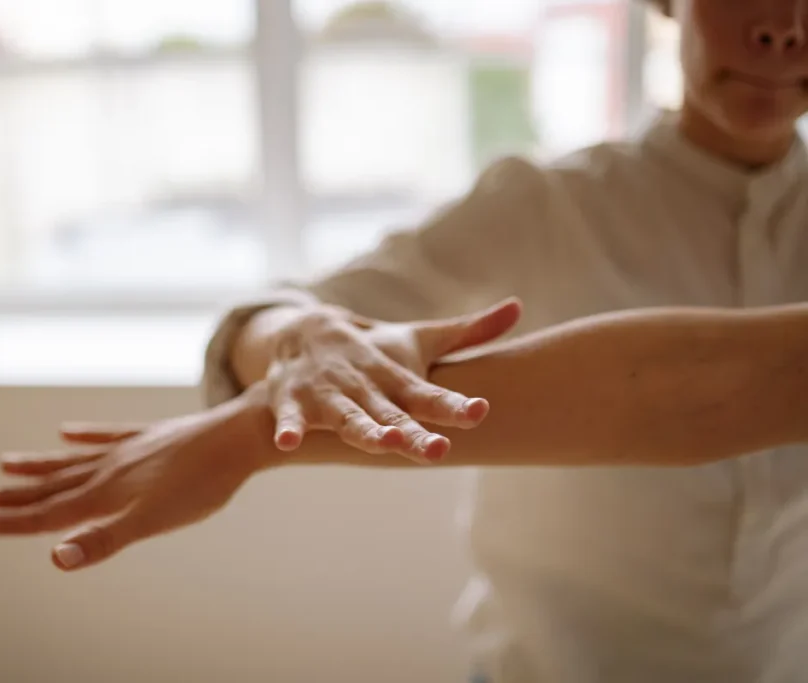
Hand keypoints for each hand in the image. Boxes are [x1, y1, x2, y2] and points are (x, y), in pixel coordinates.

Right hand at [0, 397, 270, 570]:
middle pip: (54, 485)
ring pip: (73, 459)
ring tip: (7, 463)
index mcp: (108, 493)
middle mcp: (111, 467)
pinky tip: (67, 429)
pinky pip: (107, 434)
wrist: (238, 438)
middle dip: (14, 496)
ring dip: (39, 465)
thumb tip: (55, 558)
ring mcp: (129, 448)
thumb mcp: (153, 520)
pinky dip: (84, 435)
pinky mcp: (150, 436)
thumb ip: (104, 540)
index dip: (13, 521)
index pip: (49, 512)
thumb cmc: (201, 485)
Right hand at [265, 298, 521, 463]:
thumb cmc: (374, 351)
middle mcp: (366, 386)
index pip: (429, 394)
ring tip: (384, 442)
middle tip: (438, 451)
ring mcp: (329, 392)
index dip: (453, 404)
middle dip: (412, 432)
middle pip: (392, 413)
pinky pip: (291, 417)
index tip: (479, 411)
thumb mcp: (418, 341)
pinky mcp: (295, 399)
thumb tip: (518, 306)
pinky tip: (289, 443)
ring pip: (348, 416)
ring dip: (364, 429)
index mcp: (396, 377)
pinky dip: (289, 428)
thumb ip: (467, 334)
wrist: (304, 330)